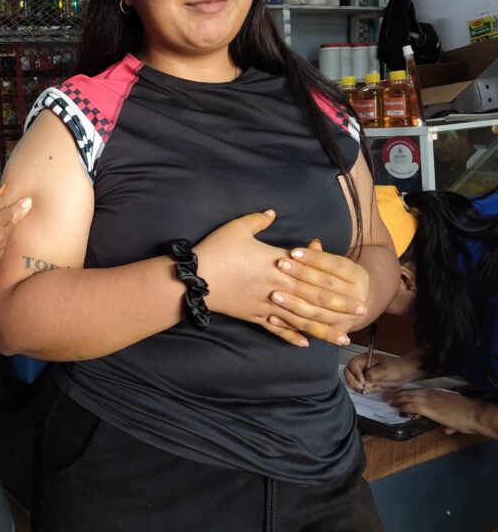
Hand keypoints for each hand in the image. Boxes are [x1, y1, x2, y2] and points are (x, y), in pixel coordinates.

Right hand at [0, 190, 31, 284]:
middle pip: (12, 209)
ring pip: (13, 224)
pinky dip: (4, 236)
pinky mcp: (3, 249)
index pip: (0, 198)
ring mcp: (0, 237)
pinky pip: (8, 238)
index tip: (1, 196)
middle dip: (13, 207)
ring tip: (0, 224)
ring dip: (9, 222)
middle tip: (24, 202)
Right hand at [197, 211, 365, 347]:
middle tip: (361, 310)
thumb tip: (273, 213)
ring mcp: (266, 304)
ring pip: (301, 318)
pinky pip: (276, 328)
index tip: (356, 286)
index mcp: (277, 263)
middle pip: (314, 297)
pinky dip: (291, 336)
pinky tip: (305, 344)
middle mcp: (277, 286)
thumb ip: (258, 220)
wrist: (195, 278)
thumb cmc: (216, 250)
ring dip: (324, 327)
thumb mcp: (236, 228)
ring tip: (343, 337)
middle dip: (340, 305)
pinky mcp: (253, 316)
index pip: (313, 273)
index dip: (336, 280)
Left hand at [269, 243, 370, 335]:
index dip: (315, 258)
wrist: (353, 307)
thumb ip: (321, 256)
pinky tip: (272, 317)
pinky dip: (290, 324)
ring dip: (294, 303)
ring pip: (317, 310)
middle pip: (326, 286)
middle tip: (280, 265)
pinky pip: (309, 328)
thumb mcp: (333, 265)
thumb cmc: (334, 277)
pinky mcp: (334, 331)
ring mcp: (348, 317)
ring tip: (273, 295)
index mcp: (358, 276)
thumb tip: (313, 243)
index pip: (335, 265)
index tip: (293, 252)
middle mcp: (358, 297)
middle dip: (302, 275)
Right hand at [344, 352, 423, 392]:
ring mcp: (363, 373)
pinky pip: (359, 386)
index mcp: (364, 359)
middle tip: (363, 388)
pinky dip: (364, 390)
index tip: (363, 382)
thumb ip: (373, 375)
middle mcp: (361, 366)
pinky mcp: (366, 381)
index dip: (355, 374)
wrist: (405, 373)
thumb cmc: (396, 368)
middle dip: (354, 382)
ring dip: (359, 387)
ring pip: (352, 381)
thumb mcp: (385, 370)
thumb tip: (364, 382)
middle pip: (348, 373)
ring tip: (372, 388)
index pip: (352, 366)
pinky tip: (374, 389)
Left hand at [390, 389, 497, 437]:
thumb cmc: (469, 415)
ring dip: (399, 399)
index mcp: (439, 394)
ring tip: (391, 402)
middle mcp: (433, 395)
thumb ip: (449, 423)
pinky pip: (412, 405)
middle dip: (401, 394)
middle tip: (392, 397)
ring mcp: (430, 400)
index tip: (402, 394)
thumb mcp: (457, 417)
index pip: (420, 391)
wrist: (474, 413)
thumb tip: (447, 430)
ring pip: (409, 397)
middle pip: (412, 392)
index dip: (410, 392)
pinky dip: (404, 406)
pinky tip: (398, 409)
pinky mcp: (429, 408)